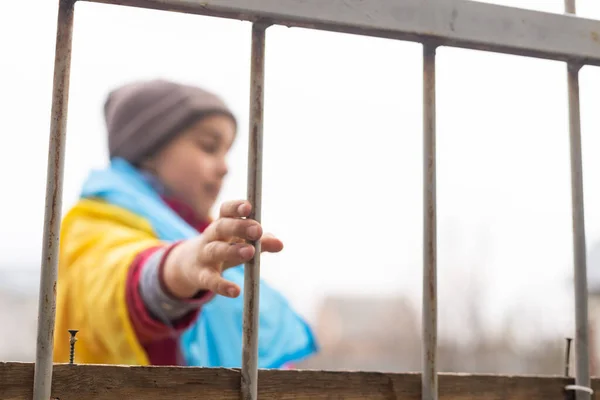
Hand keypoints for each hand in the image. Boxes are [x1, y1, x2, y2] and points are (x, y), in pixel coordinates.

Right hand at [162, 200, 283, 298]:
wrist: (189, 266)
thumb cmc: (224, 249)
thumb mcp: (241, 244)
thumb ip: (261, 243)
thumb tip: (280, 244)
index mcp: (221, 224)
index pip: (225, 210)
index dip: (236, 207)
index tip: (249, 207)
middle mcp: (210, 236)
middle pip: (221, 227)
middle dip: (239, 227)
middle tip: (257, 230)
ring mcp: (203, 255)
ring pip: (215, 250)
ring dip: (232, 250)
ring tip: (250, 252)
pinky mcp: (200, 276)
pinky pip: (210, 280)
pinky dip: (222, 285)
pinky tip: (235, 291)